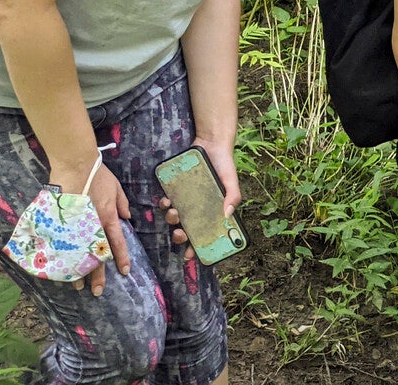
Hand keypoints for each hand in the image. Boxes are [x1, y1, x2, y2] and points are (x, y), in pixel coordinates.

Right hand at [50, 160, 128, 295]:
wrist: (74, 166)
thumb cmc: (97, 174)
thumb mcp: (116, 187)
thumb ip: (122, 204)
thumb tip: (127, 218)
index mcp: (107, 217)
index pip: (117, 243)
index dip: (122, 258)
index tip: (125, 271)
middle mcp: (92, 226)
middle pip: (96, 255)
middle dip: (98, 275)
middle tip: (99, 292)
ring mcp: (76, 226)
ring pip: (78, 255)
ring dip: (79, 272)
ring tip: (79, 287)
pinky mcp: (61, 224)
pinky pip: (63, 247)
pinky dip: (63, 260)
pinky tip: (61, 272)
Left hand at [159, 141, 240, 261]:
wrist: (210, 142)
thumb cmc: (224, 164)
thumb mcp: (232, 180)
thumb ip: (233, 196)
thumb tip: (227, 215)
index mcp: (212, 209)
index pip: (204, 233)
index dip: (197, 247)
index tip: (190, 255)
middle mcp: (198, 207)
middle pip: (187, 228)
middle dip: (181, 235)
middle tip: (180, 233)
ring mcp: (185, 198)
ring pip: (175, 217)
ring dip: (172, 219)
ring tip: (173, 212)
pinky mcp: (176, 188)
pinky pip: (167, 200)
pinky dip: (164, 204)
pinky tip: (166, 200)